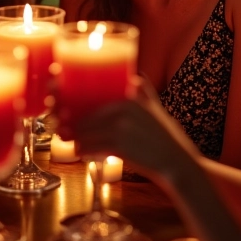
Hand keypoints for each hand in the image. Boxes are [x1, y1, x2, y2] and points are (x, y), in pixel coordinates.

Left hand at [75, 76, 197, 177]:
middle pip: (86, 116)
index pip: (93, 98)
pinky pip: (92, 148)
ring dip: (76, 139)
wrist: (177, 163)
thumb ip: (145, 92)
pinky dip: (84, 151)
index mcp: (129, 98)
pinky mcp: (119, 147)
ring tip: (72, 142)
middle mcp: (124, 110)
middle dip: (72, 123)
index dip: (75, 104)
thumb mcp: (156, 109)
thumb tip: (137, 77)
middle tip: (64, 129)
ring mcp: (121, 128)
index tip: (63, 108)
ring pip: (86, 132)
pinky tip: (82, 152)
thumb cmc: (166, 138)